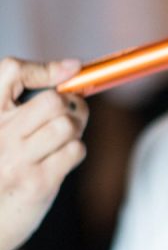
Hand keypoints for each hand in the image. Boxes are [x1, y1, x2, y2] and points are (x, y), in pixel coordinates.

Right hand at [0, 57, 88, 249]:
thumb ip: (20, 109)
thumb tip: (70, 70)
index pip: (11, 70)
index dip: (46, 67)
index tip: (70, 69)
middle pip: (52, 100)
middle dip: (71, 105)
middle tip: (70, 116)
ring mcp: (17, 159)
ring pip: (66, 124)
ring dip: (74, 130)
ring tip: (63, 140)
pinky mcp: (37, 182)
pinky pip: (74, 151)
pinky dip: (74, 152)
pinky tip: (60, 160)